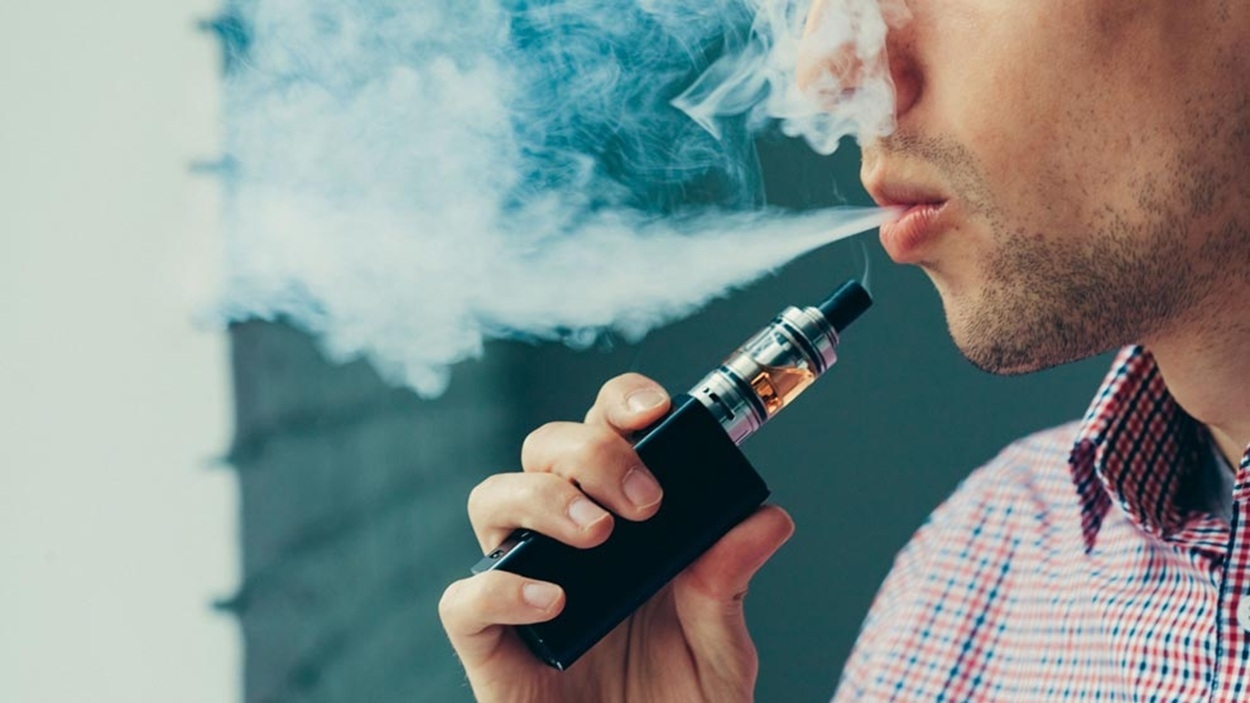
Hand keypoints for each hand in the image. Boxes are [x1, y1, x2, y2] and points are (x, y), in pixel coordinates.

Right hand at [439, 373, 794, 701]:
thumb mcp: (722, 648)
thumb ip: (730, 586)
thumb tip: (767, 519)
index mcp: (622, 520)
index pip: (604, 430)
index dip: (619, 402)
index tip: (655, 409)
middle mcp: (565, 540)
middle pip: (544, 448)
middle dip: (590, 453)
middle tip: (645, 502)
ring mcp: (522, 585)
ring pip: (491, 500)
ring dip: (542, 499)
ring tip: (597, 535)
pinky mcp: (490, 645)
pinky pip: (464, 598)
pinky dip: (502, 588)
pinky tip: (557, 600)